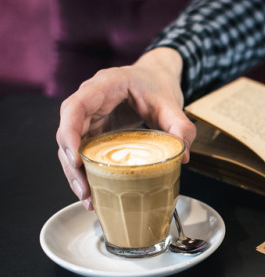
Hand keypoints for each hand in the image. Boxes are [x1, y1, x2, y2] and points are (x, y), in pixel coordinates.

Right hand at [56, 48, 196, 209]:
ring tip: (88, 199)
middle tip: (84, 190)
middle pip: (68, 131)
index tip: (76, 159)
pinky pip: (83, 150)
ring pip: (72, 145)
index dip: (70, 133)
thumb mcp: (172, 103)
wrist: (157, 77)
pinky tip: (93, 191)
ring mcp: (90, 115)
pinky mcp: (95, 129)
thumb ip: (181, 126)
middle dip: (72, 164)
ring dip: (76, 172)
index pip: (76, 107)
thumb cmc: (158, 85)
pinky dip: (86, 170)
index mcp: (105, 85)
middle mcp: (91, 100)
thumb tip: (183, 156)